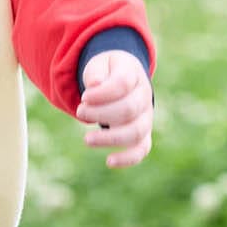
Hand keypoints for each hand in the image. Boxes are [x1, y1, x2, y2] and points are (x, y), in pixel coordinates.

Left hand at [75, 51, 152, 168]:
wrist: (122, 78)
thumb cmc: (107, 72)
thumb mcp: (99, 64)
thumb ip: (96, 72)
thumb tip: (95, 85)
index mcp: (133, 74)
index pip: (122, 83)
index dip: (101, 93)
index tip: (84, 97)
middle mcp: (144, 96)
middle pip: (128, 109)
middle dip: (100, 113)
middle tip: (80, 111)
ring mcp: (145, 117)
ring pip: (135, 131)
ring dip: (110, 137)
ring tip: (87, 139)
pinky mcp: (142, 134)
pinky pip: (141, 149)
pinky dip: (128, 158)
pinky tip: (109, 162)